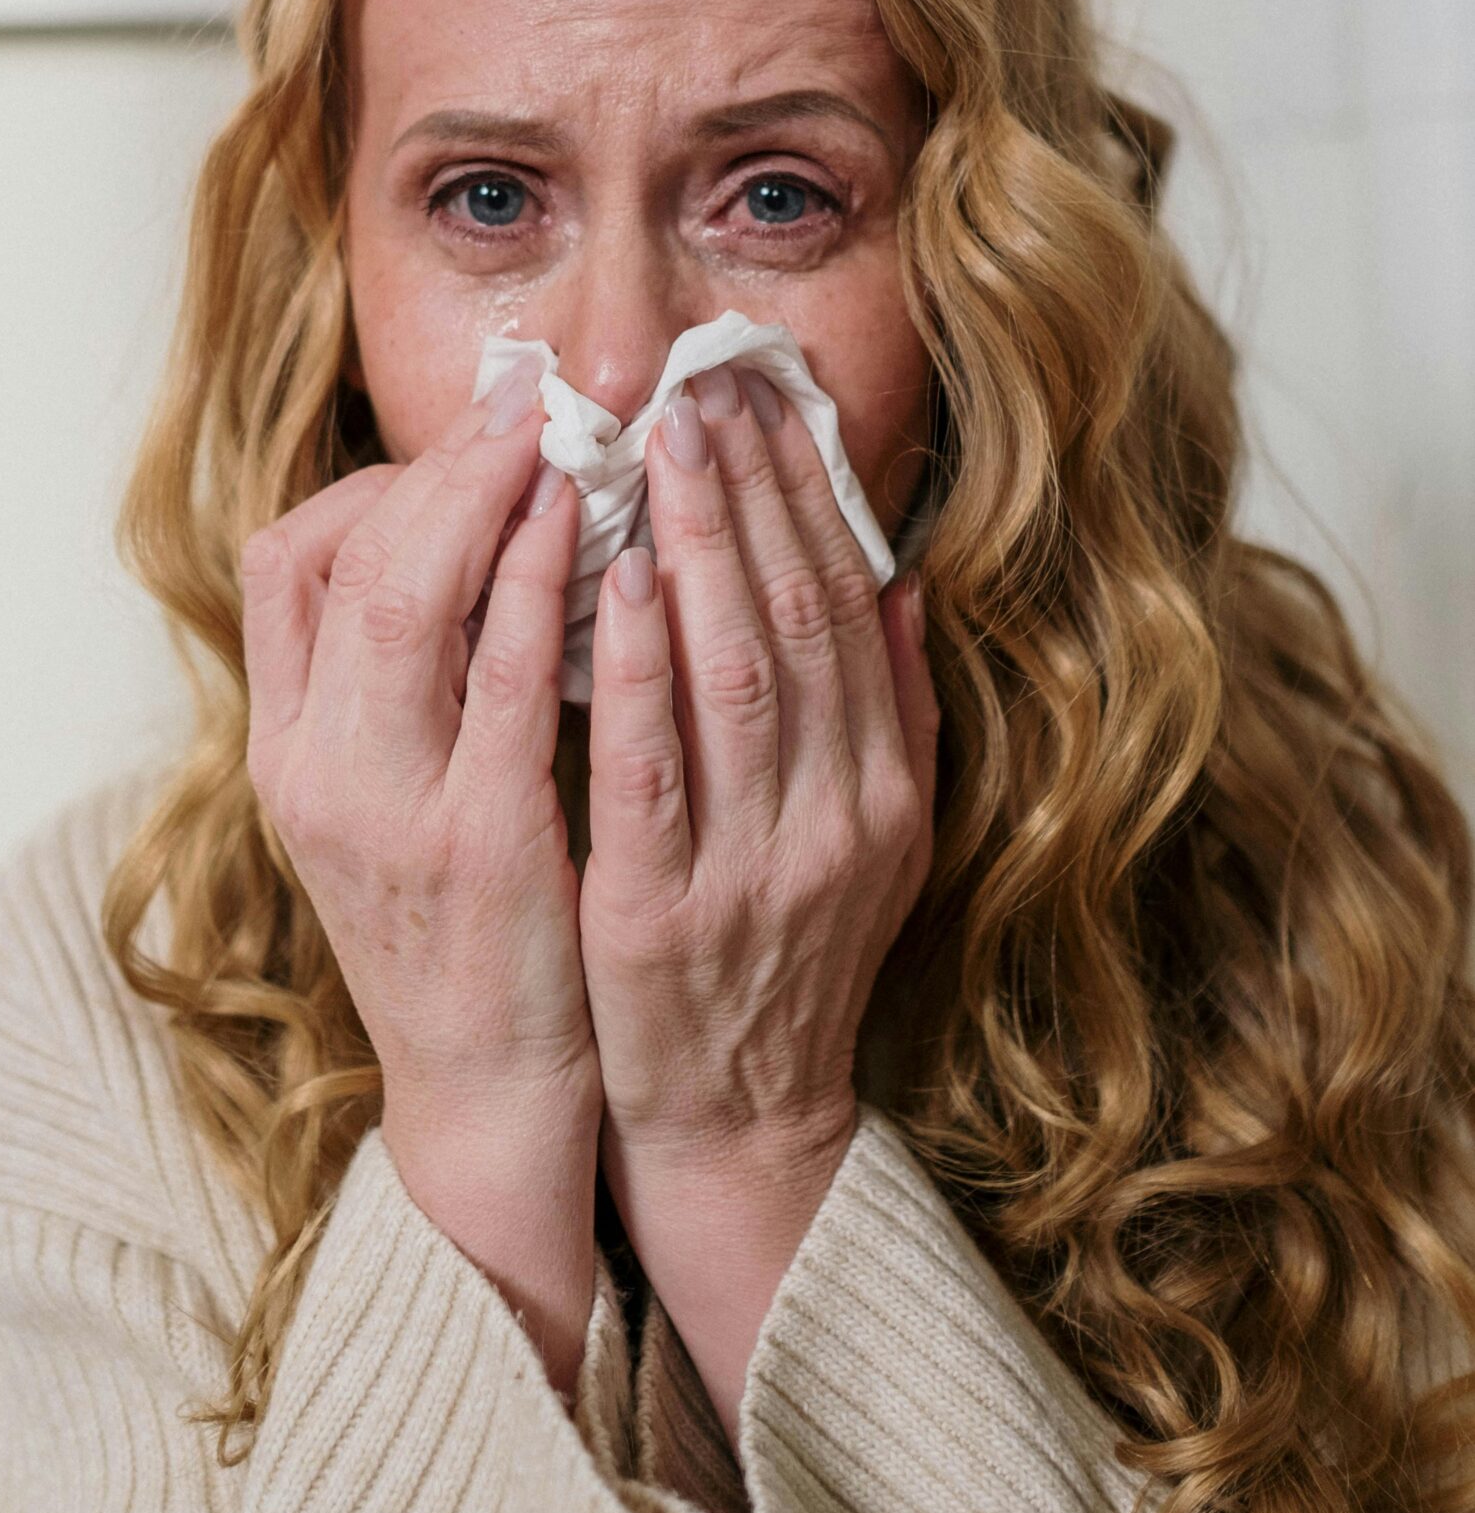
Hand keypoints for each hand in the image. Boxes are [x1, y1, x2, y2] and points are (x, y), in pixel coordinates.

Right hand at [240, 356, 601, 1394]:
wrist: (487, 1102)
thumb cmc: (464, 929)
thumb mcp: (395, 800)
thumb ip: (411, 684)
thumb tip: (482, 541)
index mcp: (290, 753)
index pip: (285, 564)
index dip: (376, 483)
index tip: (468, 443)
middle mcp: (317, 769)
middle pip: (347, 557)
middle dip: (440, 462)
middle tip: (526, 393)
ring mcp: (388, 807)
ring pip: (410, 598)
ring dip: (486, 494)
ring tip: (557, 423)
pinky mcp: (478, 845)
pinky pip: (501, 681)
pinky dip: (538, 586)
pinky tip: (594, 529)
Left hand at [578, 358, 938, 1436]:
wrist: (737, 1119)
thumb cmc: (792, 956)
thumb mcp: (881, 842)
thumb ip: (893, 713)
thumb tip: (902, 577)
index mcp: (884, 793)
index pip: (850, 610)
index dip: (810, 500)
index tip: (767, 407)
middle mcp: (832, 821)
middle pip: (796, 621)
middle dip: (751, 496)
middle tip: (702, 394)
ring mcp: (748, 869)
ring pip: (733, 676)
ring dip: (698, 552)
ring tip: (660, 452)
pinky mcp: (654, 913)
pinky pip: (646, 765)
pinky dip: (634, 666)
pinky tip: (610, 578)